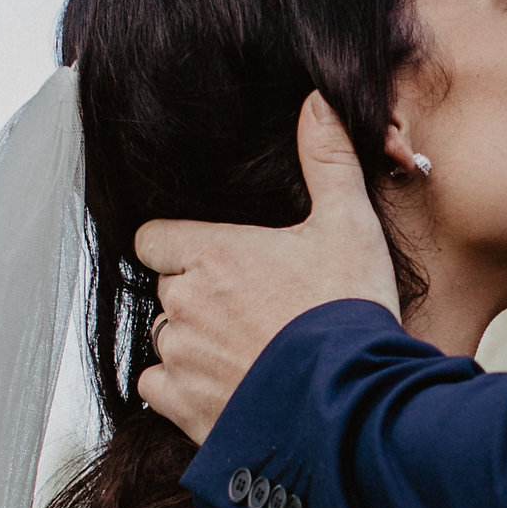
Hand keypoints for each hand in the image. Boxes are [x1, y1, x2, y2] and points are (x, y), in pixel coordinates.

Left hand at [137, 93, 398, 446]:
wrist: (354, 399)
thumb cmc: (349, 310)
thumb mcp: (349, 224)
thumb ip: (326, 160)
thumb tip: (314, 101)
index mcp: (210, 253)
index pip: (153, 238)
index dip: (182, 247)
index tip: (218, 262)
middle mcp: (182, 303)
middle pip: (166, 290)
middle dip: (196, 298)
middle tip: (250, 311)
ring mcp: (179, 356)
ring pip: (164, 339)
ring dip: (192, 344)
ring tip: (247, 352)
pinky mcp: (182, 406)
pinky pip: (157, 388)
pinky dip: (182, 390)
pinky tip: (228, 387)